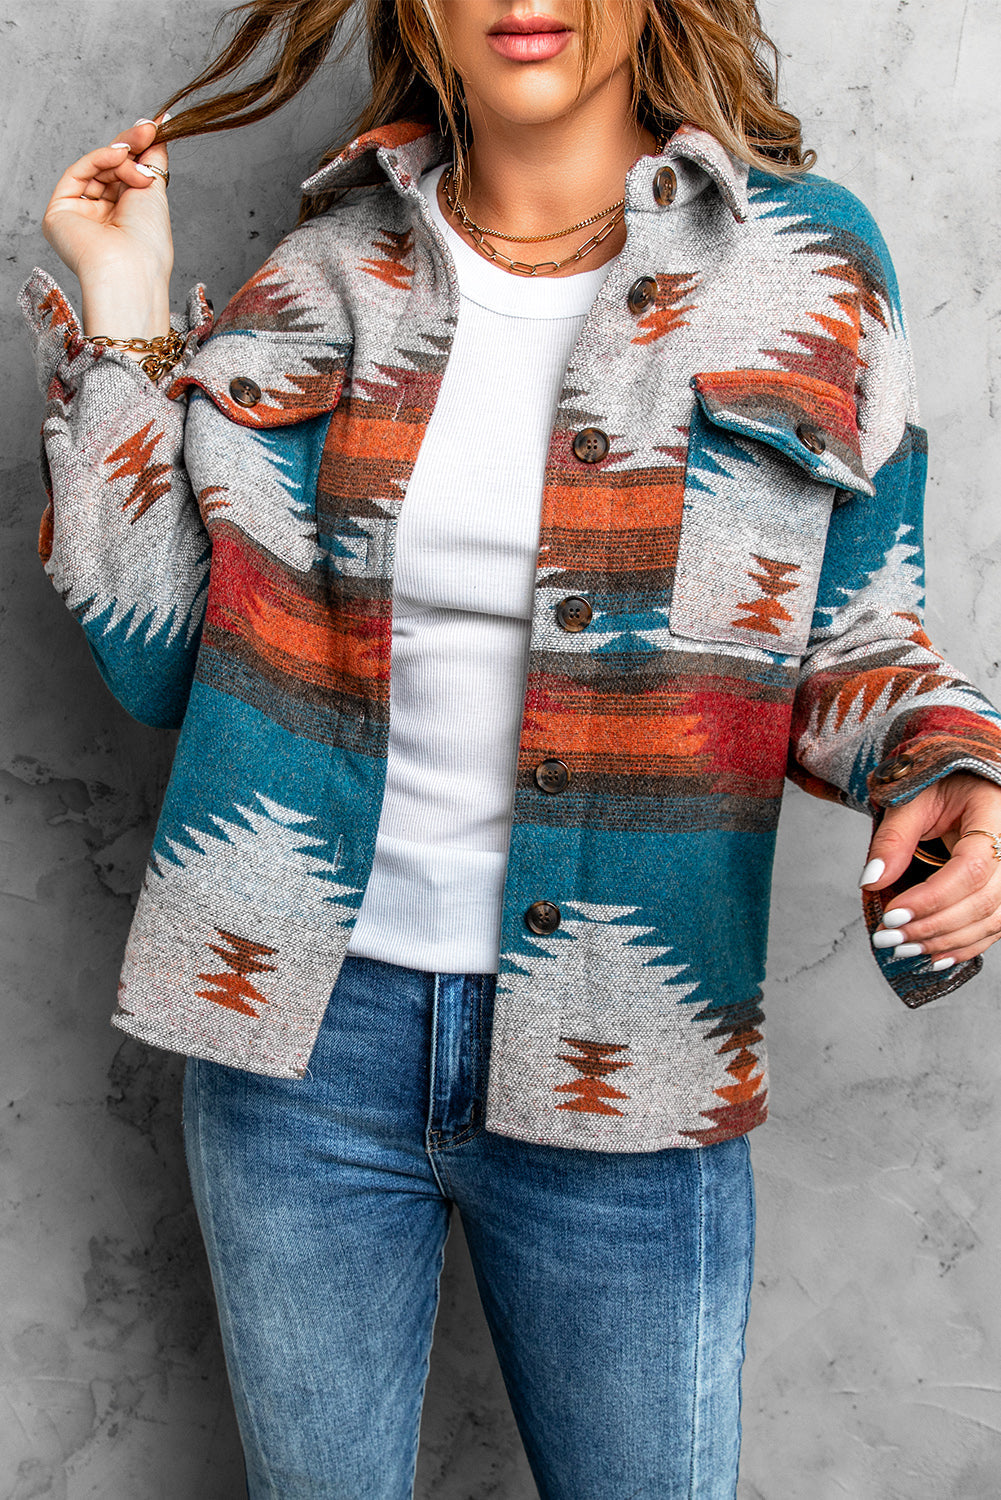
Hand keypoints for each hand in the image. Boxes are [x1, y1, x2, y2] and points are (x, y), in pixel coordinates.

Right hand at [42, 117, 172, 338]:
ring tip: (136, 160)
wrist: (131, 267)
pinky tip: (119, 154)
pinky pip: (78, 173)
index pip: (125, 176)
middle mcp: (101, 219)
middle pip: (110, 169)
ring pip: (95, 169)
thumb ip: (151, 159)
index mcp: (124, 220)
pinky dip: (99, 159)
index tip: (155, 128)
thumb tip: (157, 131)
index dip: (138, 151)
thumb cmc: (148, 242)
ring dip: (120, 157)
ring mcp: (79, 216)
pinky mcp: (59, 213)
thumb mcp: (156, 192)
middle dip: (131, 147)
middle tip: (149, 130)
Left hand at [861, 772, 1000, 967]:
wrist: (969, 785)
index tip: (893, 914)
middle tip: (888, 938)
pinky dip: (964, 946)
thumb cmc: (943, 787)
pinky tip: (933, 956)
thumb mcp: (912, 801)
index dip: (933, 898)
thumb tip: (871, 881)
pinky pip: (994, 927)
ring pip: (991, 921)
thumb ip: (893, 839)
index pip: (972, 869)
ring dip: (944, 941)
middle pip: (982, 901)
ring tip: (903, 948)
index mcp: (996, 817)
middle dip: (932, 926)